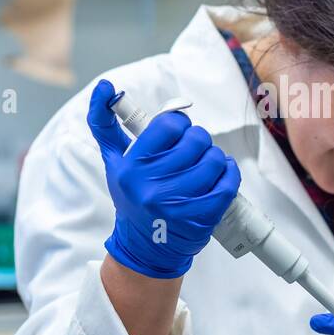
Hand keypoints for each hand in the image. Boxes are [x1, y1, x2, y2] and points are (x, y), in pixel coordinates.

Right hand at [87, 79, 240, 278]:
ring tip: (202, 169)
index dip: (178, 125)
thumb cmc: (132, 196)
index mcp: (131, 167)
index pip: (170, 124)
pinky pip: (229, 181)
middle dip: (197, 143)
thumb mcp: (114, 161)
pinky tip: (217, 178)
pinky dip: (228, 175)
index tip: (176, 135)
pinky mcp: (202, 217)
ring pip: (216, 159)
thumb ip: (105, 123)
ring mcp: (178, 203)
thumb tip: (104, 87)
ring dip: (214, 160)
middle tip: (189, 155)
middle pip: (197, 139)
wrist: (145, 246)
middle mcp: (152, 186)